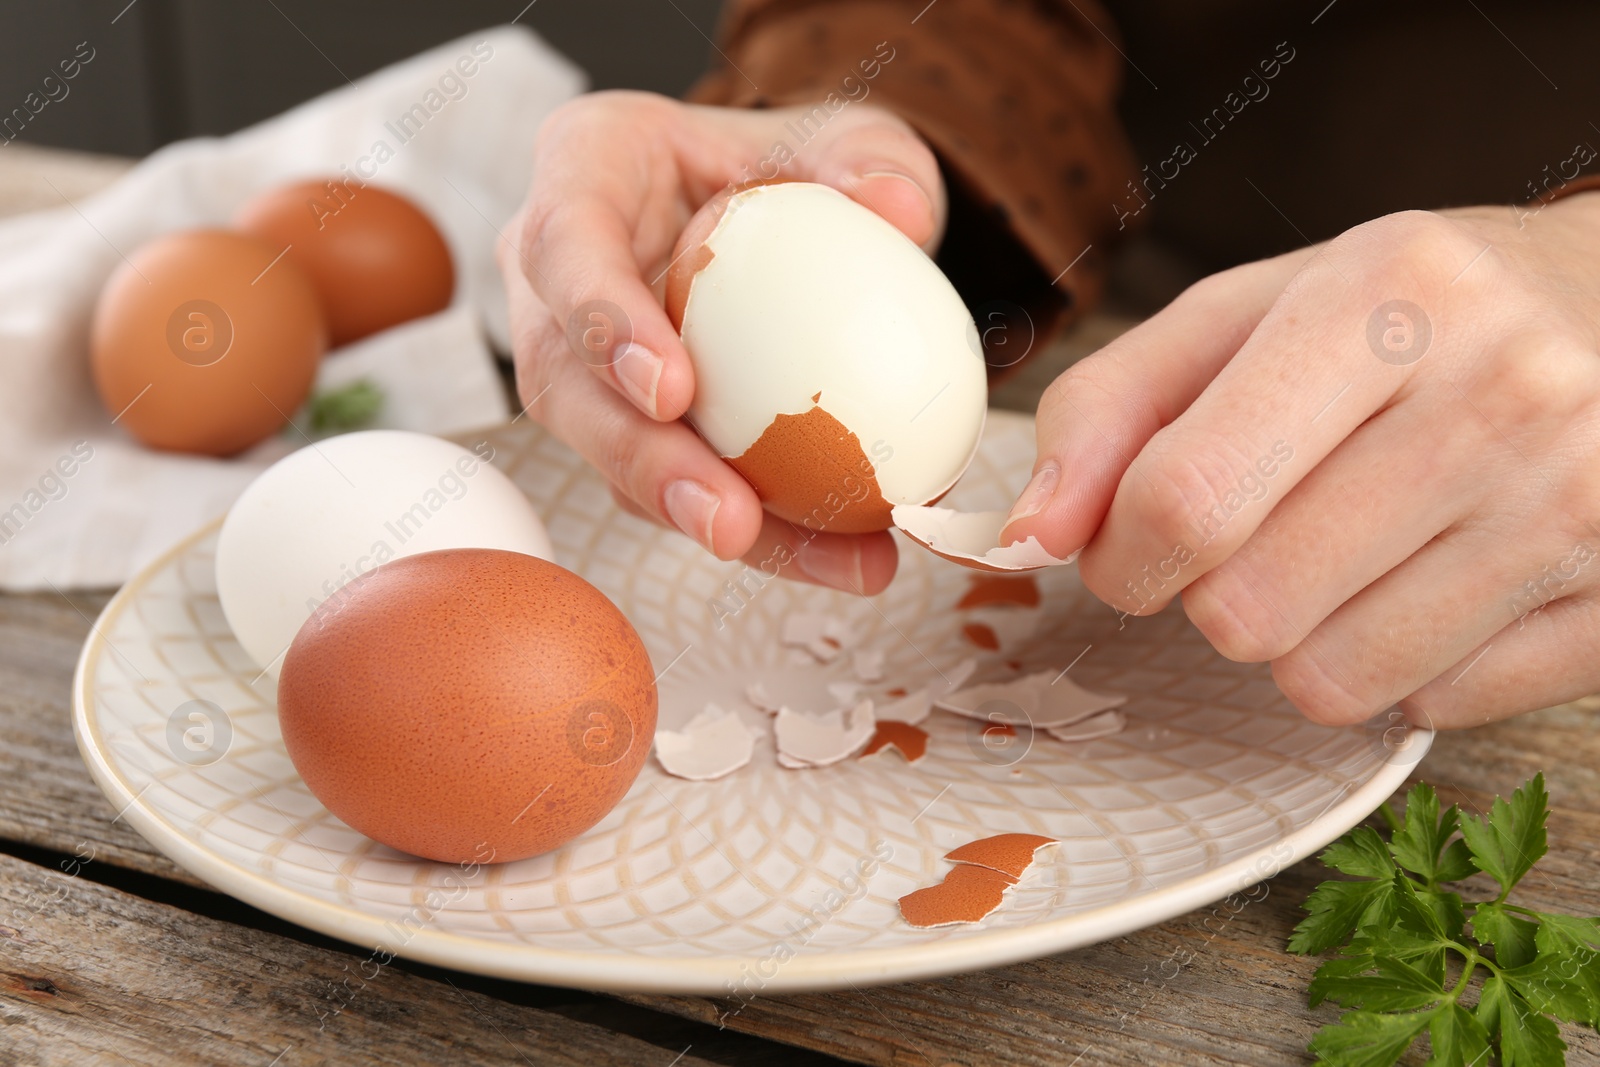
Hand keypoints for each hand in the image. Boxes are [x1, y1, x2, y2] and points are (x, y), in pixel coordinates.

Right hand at [500, 90, 944, 594]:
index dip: (603, 324)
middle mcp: (554, 277)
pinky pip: (681, 488)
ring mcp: (582, 363)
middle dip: (643, 465)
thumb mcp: (843, 137)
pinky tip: (851, 554)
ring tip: (831, 561)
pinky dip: (772, 530)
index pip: (564, 244)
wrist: (776, 214)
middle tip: (730, 522)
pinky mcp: (630, 429)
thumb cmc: (786, 162)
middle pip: (566, 385)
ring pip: (619, 458)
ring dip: (717, 521)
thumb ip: (870, 161)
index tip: (673, 392)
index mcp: (583, 170)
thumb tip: (899, 209)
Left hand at [1003, 202, 1599, 728]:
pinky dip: (1400, 667)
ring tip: (1346, 553)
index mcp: (1383, 298)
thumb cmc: (1411, 315)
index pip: (1186, 498)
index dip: (1121, 554)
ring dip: (1301, 639)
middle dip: (1212, 594)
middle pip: (1245, 610)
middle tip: (1259, 534)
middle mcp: (1498, 395)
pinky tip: (1430, 580)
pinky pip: (1432, 708)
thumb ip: (1113, 406)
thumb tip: (1023, 537)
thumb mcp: (1252, 310)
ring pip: (1331, 682)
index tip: (1130, 545)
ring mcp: (1576, 503)